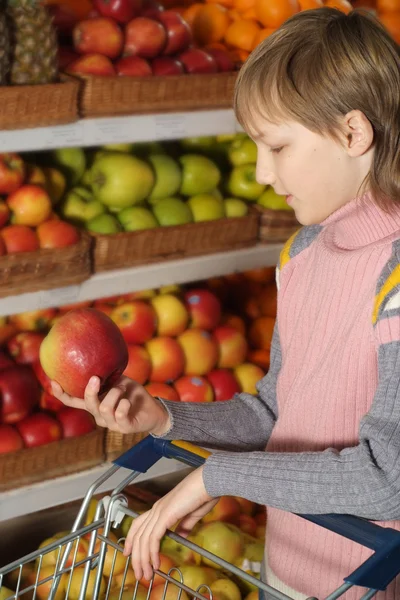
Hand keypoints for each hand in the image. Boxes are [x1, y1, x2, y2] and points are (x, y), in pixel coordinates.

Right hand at [51, 376, 170, 435]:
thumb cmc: (134, 395)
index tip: (53, 381)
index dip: (62, 394)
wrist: (154, 410)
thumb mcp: (120, 382)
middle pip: (87, 405)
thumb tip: (98, 362)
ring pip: (104, 408)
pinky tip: (127, 400)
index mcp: (95, 405)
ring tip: (123, 388)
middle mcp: (99, 416)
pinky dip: (123, 405)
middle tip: (96, 378)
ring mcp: (111, 423)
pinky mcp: (124, 428)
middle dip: (90, 391)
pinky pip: (119, 416)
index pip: (74, 401)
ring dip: (114, 394)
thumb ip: (109, 376)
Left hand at [123, 466, 216, 580]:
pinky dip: (152, 553)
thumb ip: (185, 525)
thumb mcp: (193, 514)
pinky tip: (155, 563)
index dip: (131, 539)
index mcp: (162, 507)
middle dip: (137, 557)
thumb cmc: (204, 493)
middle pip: (138, 535)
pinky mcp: (165, 515)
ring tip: (147, 574)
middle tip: (140, 574)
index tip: (129, 553)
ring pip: (143, 539)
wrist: (209, 482)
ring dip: (143, 560)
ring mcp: (160, 511)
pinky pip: (153, 538)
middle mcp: (157, 508)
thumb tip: (181, 535)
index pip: (139, 525)